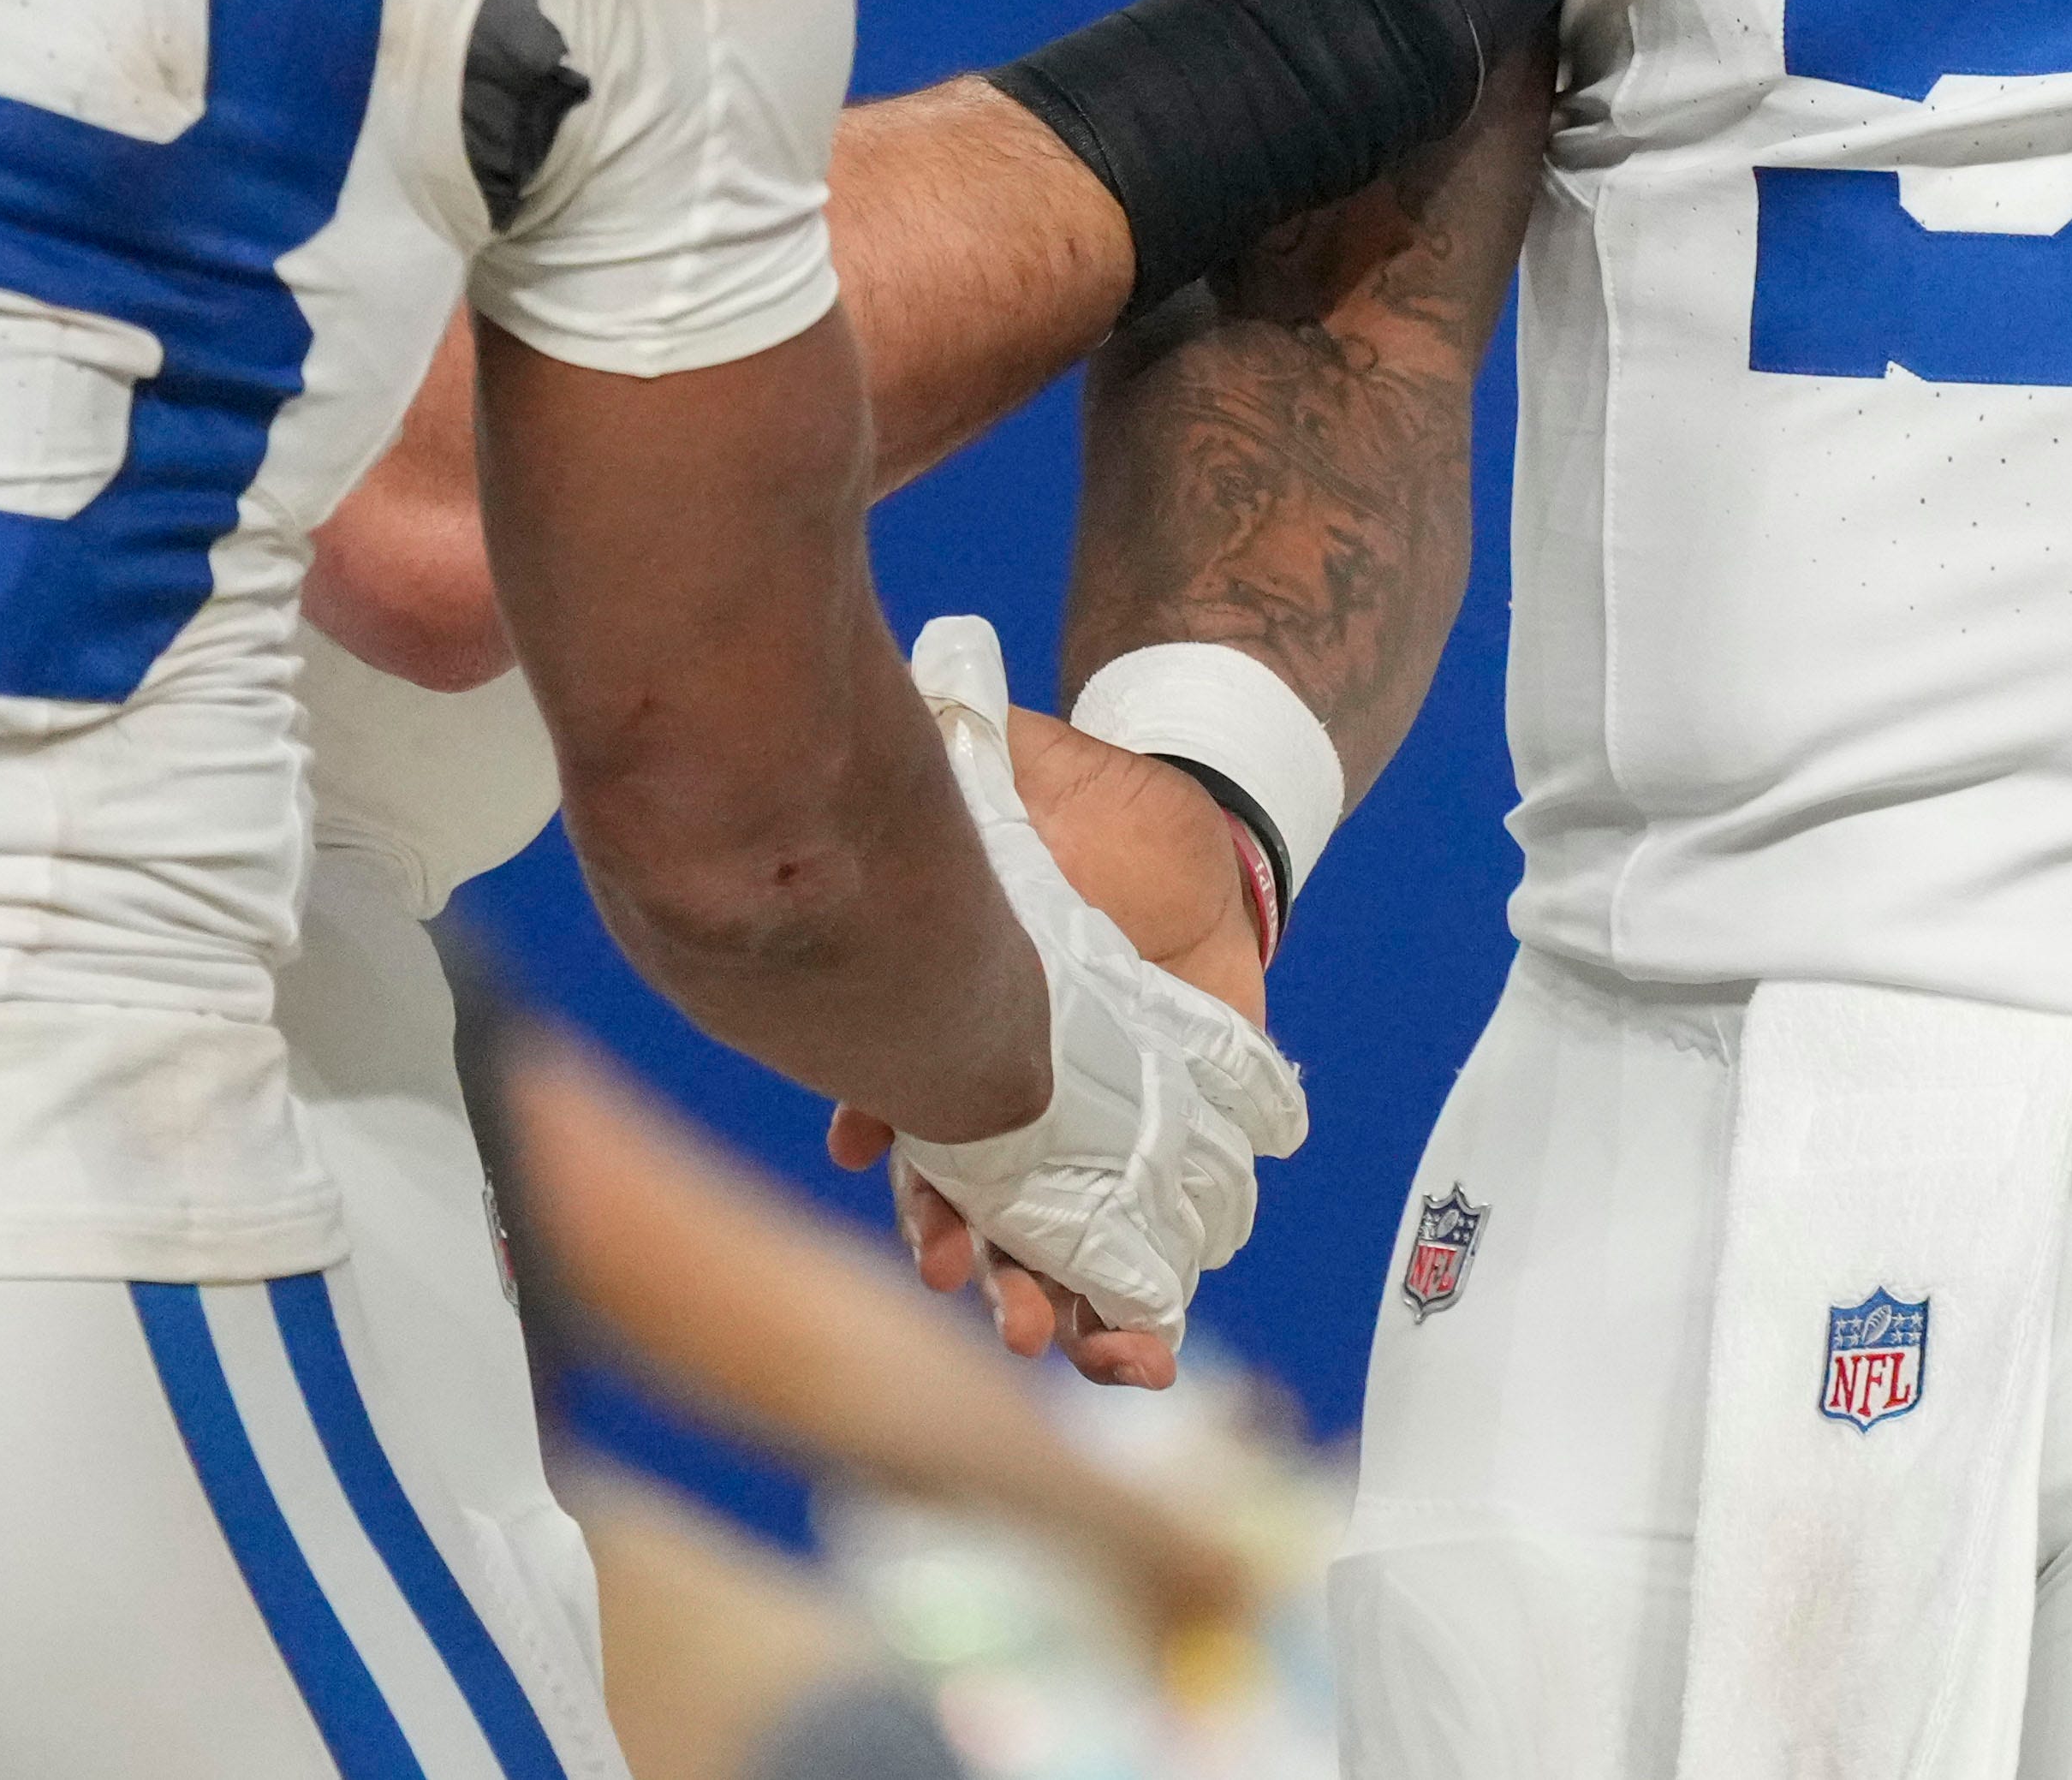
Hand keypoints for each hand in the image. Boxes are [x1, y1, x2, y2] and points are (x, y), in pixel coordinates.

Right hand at [837, 713, 1270, 1376]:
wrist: (1203, 818)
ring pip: (1055, 1248)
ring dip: (1050, 1304)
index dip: (886, 1126)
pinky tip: (1149, 1354)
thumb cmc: (1083, 797)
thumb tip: (889, 717)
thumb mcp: (1003, 760)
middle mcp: (1008, 1093)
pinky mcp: (1177, 1142)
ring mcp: (1091, 1130)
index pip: (906, 1098)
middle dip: (966, 1252)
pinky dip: (1148, 1303)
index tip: (868, 1149)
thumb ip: (949, 750)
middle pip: (972, 1204)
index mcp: (953, 1017)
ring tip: (1058, 1345)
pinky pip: (1160, 1243)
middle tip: (963, 1283)